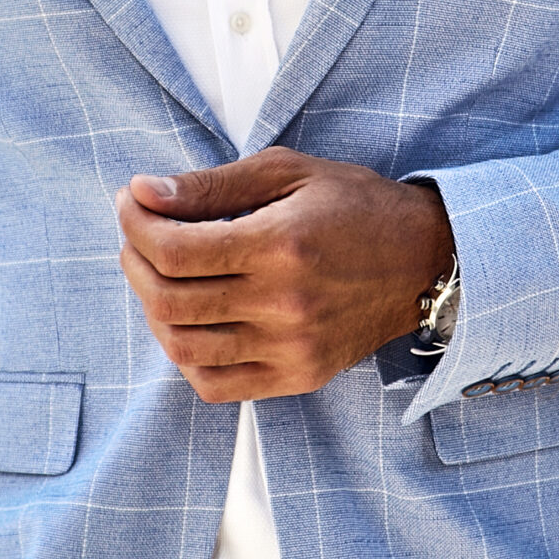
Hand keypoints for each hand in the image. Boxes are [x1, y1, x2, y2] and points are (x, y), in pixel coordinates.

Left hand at [116, 147, 452, 403]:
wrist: (427, 260)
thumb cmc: (357, 206)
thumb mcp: (289, 172)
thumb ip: (212, 185)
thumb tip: (143, 192)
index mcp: (281, 245)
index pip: (175, 250)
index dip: (136, 224)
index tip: (131, 201)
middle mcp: (284, 304)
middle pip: (169, 300)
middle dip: (135, 262)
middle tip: (137, 235)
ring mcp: (291, 348)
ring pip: (183, 347)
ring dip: (152, 308)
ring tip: (158, 275)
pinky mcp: (299, 376)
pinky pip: (216, 386)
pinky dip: (186, 357)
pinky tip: (189, 321)